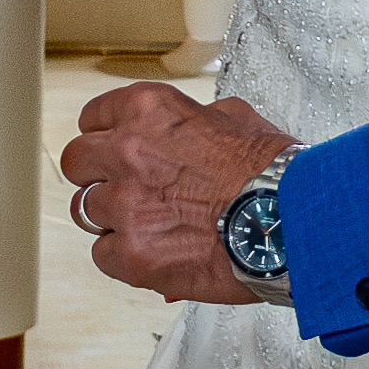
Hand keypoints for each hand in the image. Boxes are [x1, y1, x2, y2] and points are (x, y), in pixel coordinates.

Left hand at [61, 80, 301, 303]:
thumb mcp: (237, 119)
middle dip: (97, 175)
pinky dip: (125, 257)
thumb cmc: (274, 174)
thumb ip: (197, 120)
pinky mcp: (130, 254)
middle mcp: (127, 152)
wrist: (292, 224)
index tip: (112, 149)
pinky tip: (157, 253)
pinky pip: (102, 255)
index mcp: (149, 111)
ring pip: (86, 210)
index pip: (93, 118)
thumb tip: (192, 127)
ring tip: (151, 226)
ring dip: (112, 218)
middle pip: (77, 162)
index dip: (104, 137)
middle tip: (125, 190)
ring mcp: (125, 205)